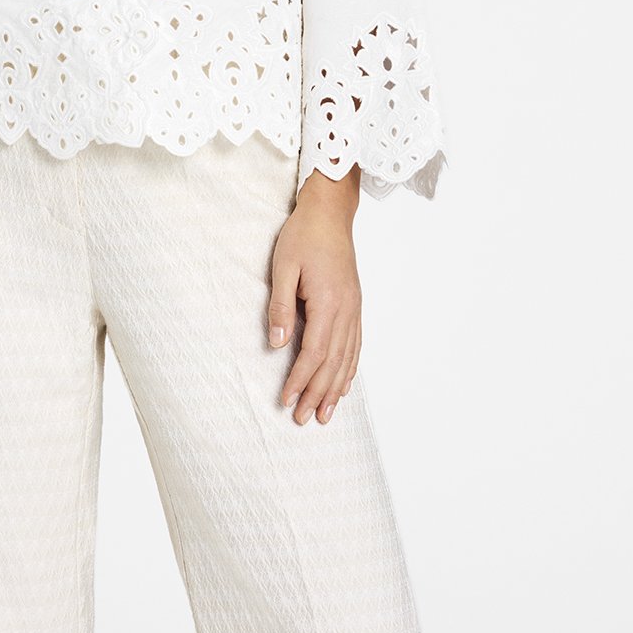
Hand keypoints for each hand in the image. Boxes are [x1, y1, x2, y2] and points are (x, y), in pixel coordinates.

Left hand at [267, 169, 361, 425]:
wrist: (330, 213)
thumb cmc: (304, 235)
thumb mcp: (283, 266)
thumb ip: (280, 305)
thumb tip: (277, 342)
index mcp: (328, 302)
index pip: (314, 352)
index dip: (300, 379)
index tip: (286, 400)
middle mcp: (346, 310)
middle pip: (332, 362)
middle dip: (317, 393)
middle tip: (303, 419)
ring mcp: (354, 308)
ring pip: (346, 358)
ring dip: (335, 388)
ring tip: (324, 414)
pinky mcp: (354, 304)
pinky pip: (355, 344)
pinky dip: (349, 369)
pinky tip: (344, 385)